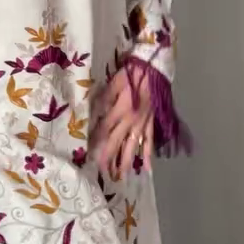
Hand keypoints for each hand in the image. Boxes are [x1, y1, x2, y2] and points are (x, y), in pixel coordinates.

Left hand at [92, 62, 153, 177]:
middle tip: (102, 172)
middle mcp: (132, 120)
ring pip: (133, 146)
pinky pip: (150, 141)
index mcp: (121, 109)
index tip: (88, 152)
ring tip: (120, 175)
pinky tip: (147, 168)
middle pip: (117, 141)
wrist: (154, 68)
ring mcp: (143, 123)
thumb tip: (92, 112)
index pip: (105, 129)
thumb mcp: (114, 82)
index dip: (96, 140)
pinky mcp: (151, 122)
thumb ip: (104, 98)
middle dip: (109, 157)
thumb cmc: (133, 73)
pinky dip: (149, 155)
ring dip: (126, 161)